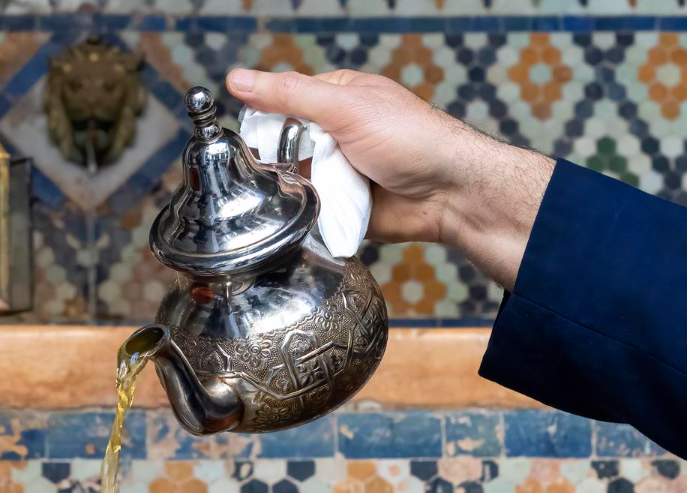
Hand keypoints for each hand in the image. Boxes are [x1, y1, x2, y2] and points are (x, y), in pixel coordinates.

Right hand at [225, 68, 553, 290]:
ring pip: (294, 184)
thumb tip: (238, 80)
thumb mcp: (345, 107)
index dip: (262, 122)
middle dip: (277, 163)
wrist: (447, 194)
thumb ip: (290, 96)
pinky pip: (311, 214)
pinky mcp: (342, 209)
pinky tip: (304, 218)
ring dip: (293, 192)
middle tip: (273, 173)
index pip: (282, 105)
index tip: (245, 140)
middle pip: (284, 149)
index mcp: (336, 99)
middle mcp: (335, 136)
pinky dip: (307, 217)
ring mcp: (338, 173)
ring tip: (294, 196)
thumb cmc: (410, 139)